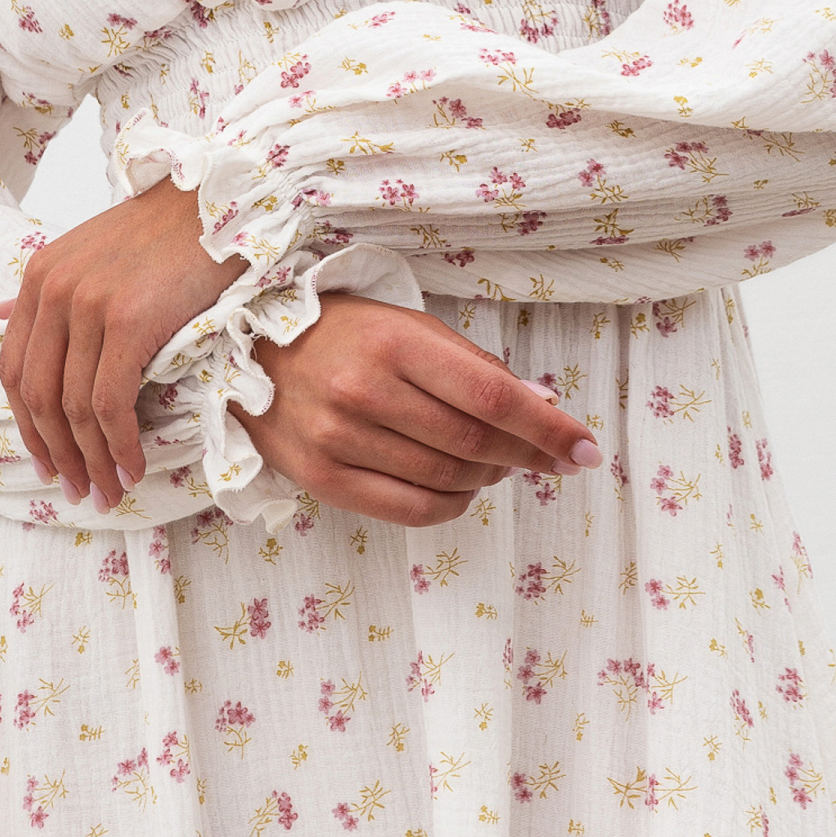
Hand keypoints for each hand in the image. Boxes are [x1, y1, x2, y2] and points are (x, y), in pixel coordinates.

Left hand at [0, 176, 244, 507]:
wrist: (220, 200)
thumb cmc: (166, 232)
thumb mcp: (89, 253)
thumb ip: (45, 291)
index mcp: (39, 276)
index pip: (15, 370)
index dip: (28, 426)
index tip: (48, 462)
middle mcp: (53, 290)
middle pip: (38, 395)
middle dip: (56, 453)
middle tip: (77, 490)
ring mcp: (88, 304)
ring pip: (73, 406)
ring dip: (90, 460)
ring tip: (108, 491)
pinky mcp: (128, 319)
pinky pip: (111, 401)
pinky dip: (119, 443)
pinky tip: (132, 465)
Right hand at [228, 292, 606, 525]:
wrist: (249, 349)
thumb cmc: (343, 332)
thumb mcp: (409, 326)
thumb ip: (475, 366)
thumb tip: (544, 404)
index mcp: (394, 342)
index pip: (492, 397)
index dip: (548, 429)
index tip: (586, 450)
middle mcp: (363, 391)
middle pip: (474, 443)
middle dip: (527, 456)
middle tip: (552, 458)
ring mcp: (338, 440)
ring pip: (447, 479)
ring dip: (490, 477)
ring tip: (499, 463)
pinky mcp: (322, 479)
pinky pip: (410, 510)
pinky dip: (452, 504)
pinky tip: (463, 487)